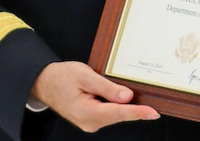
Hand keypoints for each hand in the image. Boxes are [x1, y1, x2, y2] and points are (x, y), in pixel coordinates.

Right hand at [30, 61, 159, 131]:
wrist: (45, 83)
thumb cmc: (62, 77)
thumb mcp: (85, 76)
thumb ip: (107, 87)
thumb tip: (127, 96)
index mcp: (86, 112)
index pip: (118, 112)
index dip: (137, 112)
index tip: (153, 113)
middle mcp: (89, 122)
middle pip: (119, 115)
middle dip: (136, 109)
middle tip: (154, 104)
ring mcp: (90, 123)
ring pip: (115, 115)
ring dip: (127, 107)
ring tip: (140, 100)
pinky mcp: (91, 119)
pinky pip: (110, 113)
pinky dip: (118, 106)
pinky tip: (125, 98)